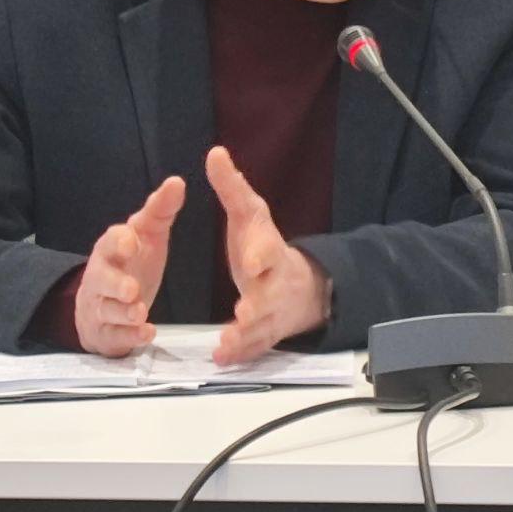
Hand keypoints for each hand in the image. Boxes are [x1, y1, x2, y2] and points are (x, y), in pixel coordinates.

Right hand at [74, 176, 185, 355]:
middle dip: (116, 284)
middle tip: (132, 289)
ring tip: (141, 313)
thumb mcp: (146, 234)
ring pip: (107, 311)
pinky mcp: (106, 333)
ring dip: (124, 313)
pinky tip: (147, 333)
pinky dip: (130, 336)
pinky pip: (115, 336)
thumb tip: (178, 181)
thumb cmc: (129, 262)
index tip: (132, 242)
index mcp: (111, 249)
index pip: (110, 241)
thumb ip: (160, 210)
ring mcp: (100, 307)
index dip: (119, 242)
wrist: (102, 301)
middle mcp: (101, 277)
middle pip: (102, 280)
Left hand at [206, 145, 330, 364]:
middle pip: (269, 296)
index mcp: (269, 251)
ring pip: (262, 327)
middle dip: (257, 305)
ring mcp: (272, 313)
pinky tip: (221, 358)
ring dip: (246, 336)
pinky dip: (240, 354)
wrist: (298, 284)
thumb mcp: (249, 212)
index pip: (268, 251)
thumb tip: (214, 153)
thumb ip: (231, 187)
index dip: (261, 256)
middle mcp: (273, 284)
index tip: (251, 263)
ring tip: (227, 342)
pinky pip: (255, 348)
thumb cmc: (263, 244)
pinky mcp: (265, 335)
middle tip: (243, 313)